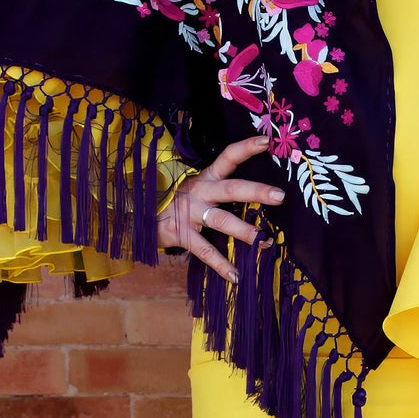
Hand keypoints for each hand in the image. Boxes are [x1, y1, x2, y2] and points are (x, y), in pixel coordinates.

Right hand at [158, 134, 283, 281]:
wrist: (138, 216)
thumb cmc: (175, 203)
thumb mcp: (195, 189)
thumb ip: (218, 189)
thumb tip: (255, 194)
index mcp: (205, 178)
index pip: (227, 158)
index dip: (245, 148)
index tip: (266, 141)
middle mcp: (200, 192)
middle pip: (231, 189)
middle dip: (256, 192)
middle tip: (280, 196)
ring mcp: (190, 213)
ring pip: (222, 220)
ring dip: (245, 232)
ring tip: (266, 242)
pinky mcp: (181, 234)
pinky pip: (205, 251)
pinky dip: (221, 265)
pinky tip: (236, 276)